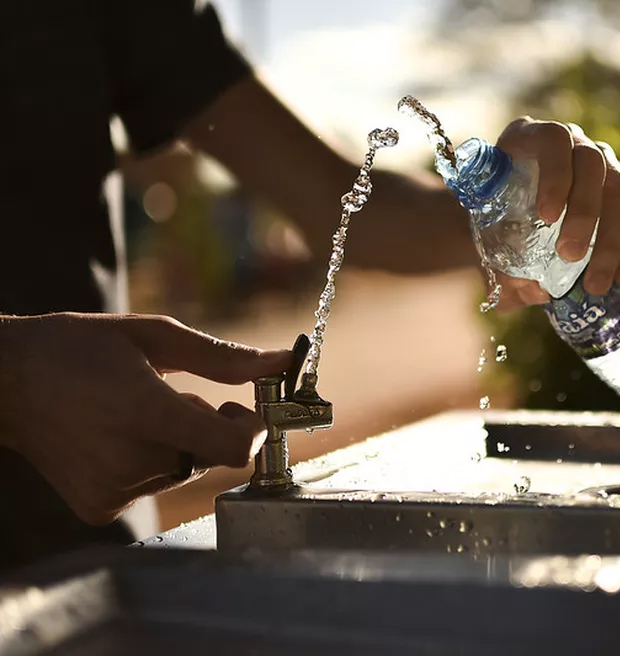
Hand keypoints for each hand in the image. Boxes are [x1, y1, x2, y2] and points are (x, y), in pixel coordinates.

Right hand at [0, 313, 291, 524]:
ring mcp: (113, 491)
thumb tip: (283, 362)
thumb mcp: (153, 336)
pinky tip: (116, 437)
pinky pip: (153, 485)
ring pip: (184, 470)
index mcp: (145, 413)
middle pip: (212, 455)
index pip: (234, 447)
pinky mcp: (100, 508)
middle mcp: (130, 460)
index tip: (245, 408)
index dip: (254, 429)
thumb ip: (223, 357)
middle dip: (211, 426)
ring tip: (136, 413)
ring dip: (179, 443)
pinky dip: (151, 463)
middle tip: (179, 397)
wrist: (4, 383)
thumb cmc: (78, 349)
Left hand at [494, 117, 619, 307]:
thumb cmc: (495, 225)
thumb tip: (534, 290)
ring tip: (596, 283)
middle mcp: (574, 143)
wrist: (513, 224)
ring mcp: (607, 163)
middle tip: (570, 256)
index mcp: (531, 138)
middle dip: (585, 213)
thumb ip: (502, 264)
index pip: (553, 140)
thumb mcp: (488, 240)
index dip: (555, 174)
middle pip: (593, 164)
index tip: (547, 216)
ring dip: (613, 240)